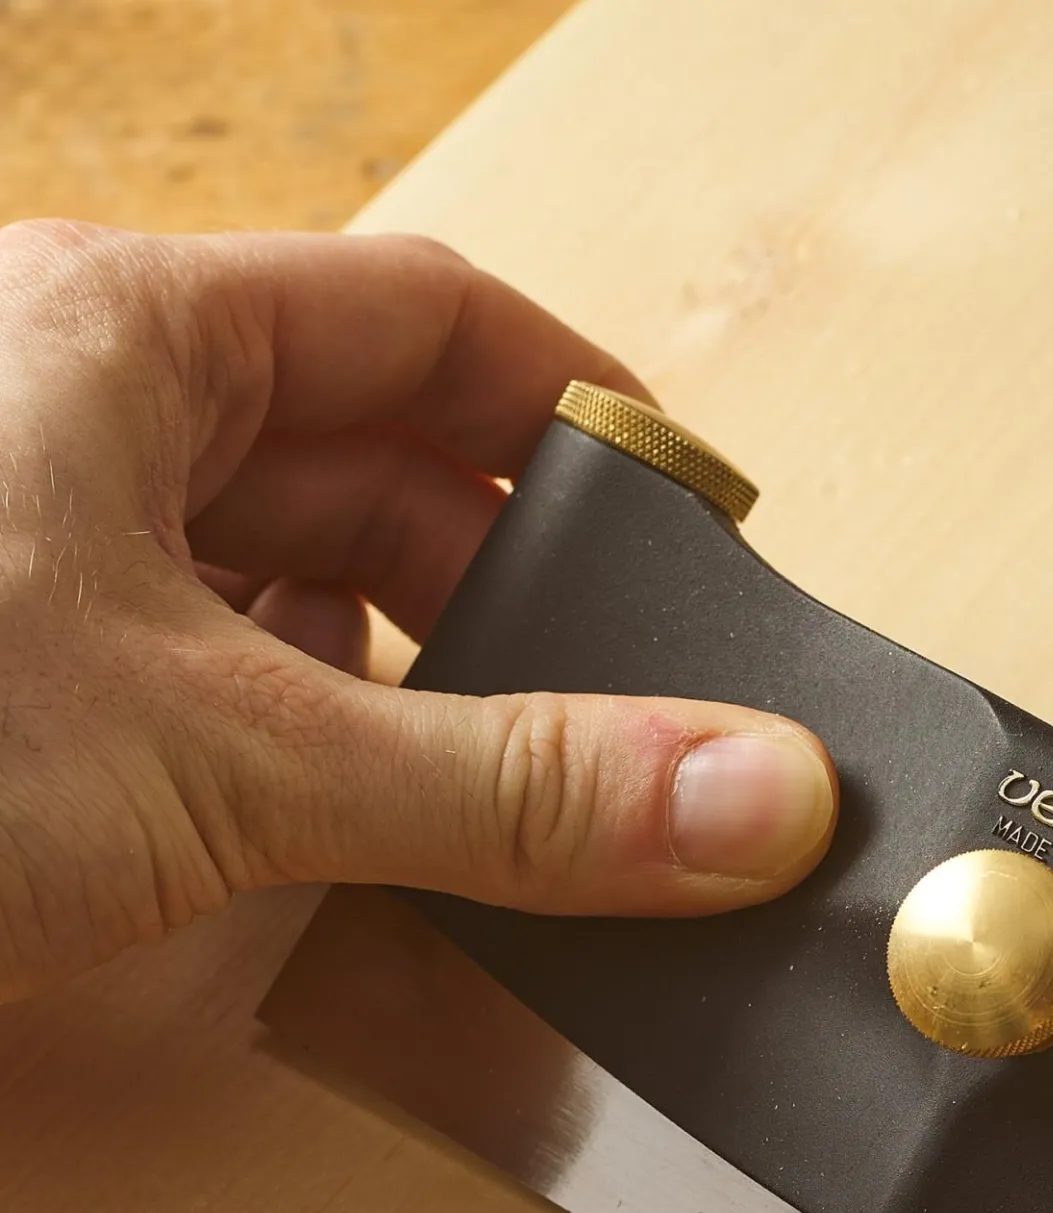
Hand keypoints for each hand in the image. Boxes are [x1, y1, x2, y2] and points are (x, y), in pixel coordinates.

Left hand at [0, 222, 836, 997]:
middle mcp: (64, 410)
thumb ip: (506, 788)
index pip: (425, 319)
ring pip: (274, 572)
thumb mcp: (226, 756)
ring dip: (405, 677)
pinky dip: (300, 740)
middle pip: (361, 456)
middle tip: (628, 703)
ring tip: (512, 780)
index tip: (692, 512)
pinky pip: (196, 666)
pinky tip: (349, 822)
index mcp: (120, 336)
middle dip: (505, 581)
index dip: (580, 407)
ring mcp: (21, 546)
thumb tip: (749, 796)